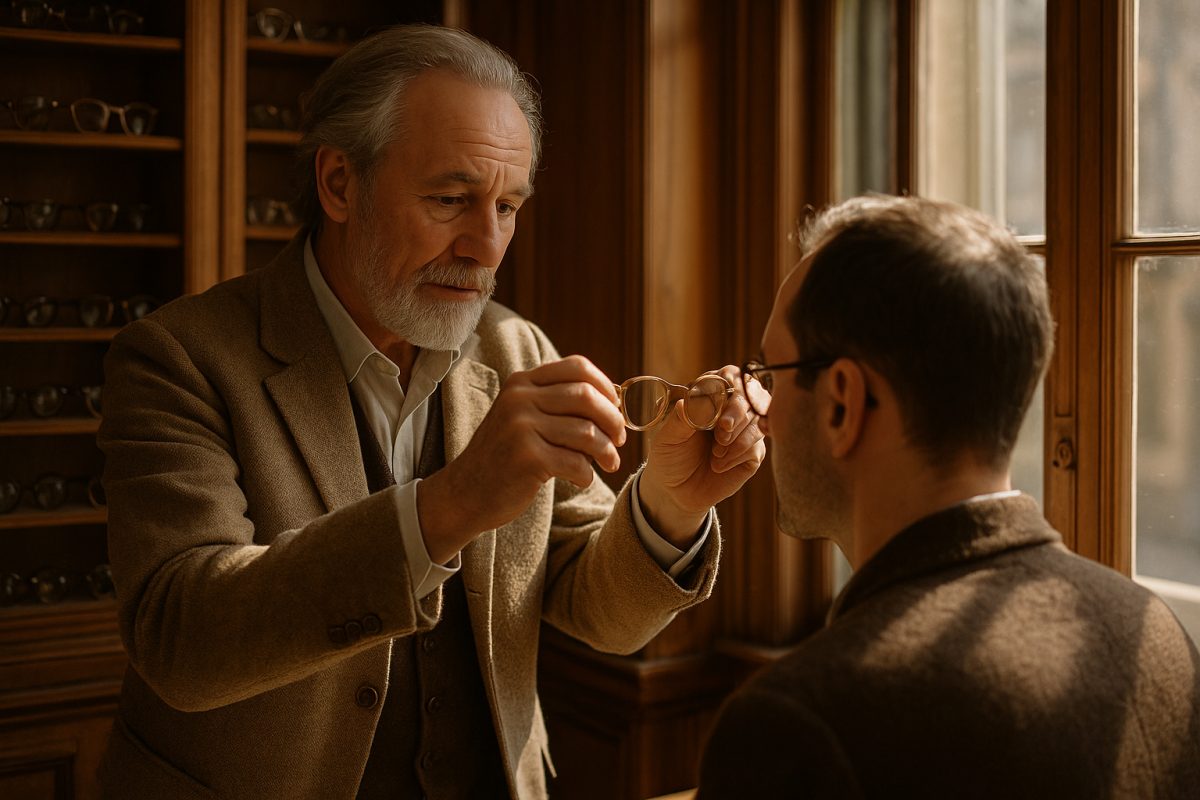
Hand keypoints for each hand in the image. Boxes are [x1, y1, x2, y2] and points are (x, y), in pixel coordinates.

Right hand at [417, 355, 625, 563]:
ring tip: (609, 463)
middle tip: (620, 439)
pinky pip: (577, 463)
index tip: (616, 409)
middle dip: (613, 419)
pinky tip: (582, 480)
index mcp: (521, 383)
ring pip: (587, 432)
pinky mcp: (527, 458)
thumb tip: (614, 401)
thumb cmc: (505, 457)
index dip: (606, 386)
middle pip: (587, 397)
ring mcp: (521, 428)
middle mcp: (519, 399)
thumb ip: (556, 403)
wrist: (465, 493)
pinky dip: (587, 474)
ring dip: (607, 451)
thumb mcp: (521, 417)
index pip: (577, 367)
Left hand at [637, 365, 765, 546]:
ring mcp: (745, 428)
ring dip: (736, 439)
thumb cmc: (670, 456)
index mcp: (710, 393)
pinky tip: (719, 465)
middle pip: (751, 395)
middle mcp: (731, 406)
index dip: (730, 390)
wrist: (677, 490)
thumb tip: (687, 402)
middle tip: (721, 435)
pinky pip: (756, 446)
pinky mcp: (753, 450)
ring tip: (715, 454)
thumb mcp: (667, 438)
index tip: (720, 412)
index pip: (730, 377)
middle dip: (737, 414)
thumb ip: (679, 420)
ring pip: (757, 421)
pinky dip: (736, 456)